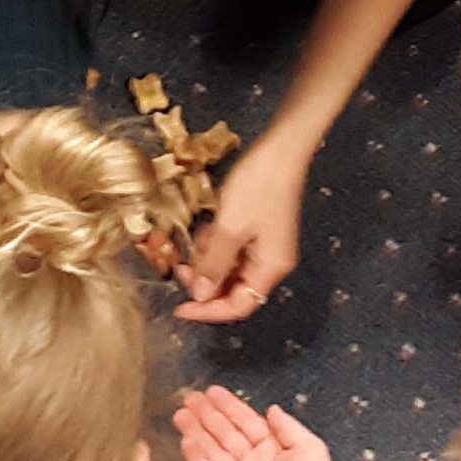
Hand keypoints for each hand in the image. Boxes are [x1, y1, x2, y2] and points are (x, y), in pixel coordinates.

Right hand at [173, 384, 342, 460]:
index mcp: (272, 448)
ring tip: (181, 415)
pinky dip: (196, 459)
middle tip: (190, 398)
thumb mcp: (308, 444)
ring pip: (212, 450)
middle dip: (207, 415)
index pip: (245, 421)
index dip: (228, 406)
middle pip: (224, 432)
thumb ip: (286, 425)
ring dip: (196, 432)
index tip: (212, 392)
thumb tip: (272, 409)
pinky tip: (186, 442)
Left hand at [178, 142, 305, 323]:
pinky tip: (209, 228)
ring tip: (198, 239)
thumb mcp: (230, 228)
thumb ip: (214, 265)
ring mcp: (266, 246)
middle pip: (234, 290)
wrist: (280, 150)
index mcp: (270, 268)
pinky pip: (233, 251)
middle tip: (181, 267)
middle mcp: (271, 263)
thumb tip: (201, 295)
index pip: (239, 306)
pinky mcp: (258, 231)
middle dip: (205, 282)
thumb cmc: (259, 186)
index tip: (179, 307)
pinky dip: (217, 245)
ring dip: (209, 260)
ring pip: (230, 270)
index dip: (208, 311)